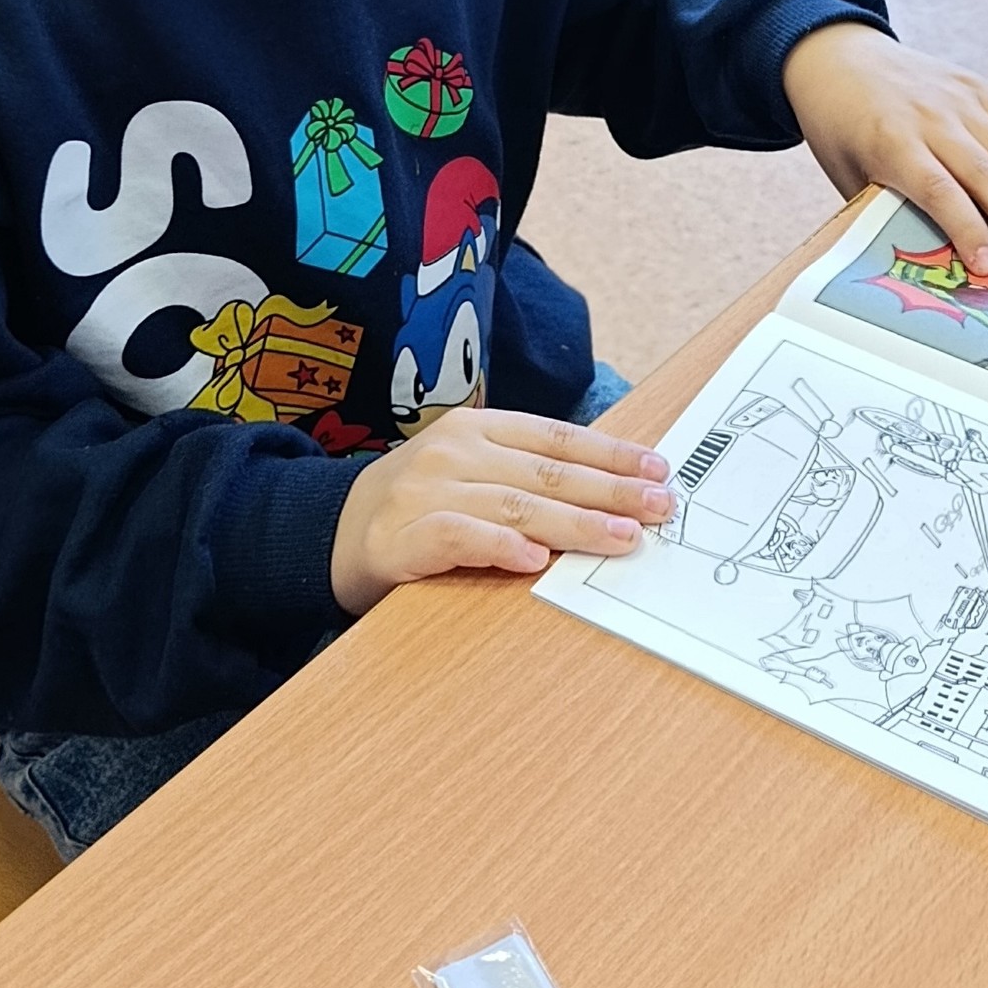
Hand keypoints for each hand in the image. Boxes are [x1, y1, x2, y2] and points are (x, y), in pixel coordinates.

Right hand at [330, 405, 673, 616]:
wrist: (330, 530)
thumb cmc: (418, 502)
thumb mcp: (472, 470)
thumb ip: (527, 473)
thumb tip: (611, 486)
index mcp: (478, 429)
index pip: (556, 437)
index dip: (610, 453)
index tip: (657, 469)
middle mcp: (455, 452)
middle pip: (545, 472)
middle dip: (609, 490)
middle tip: (658, 507)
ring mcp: (427, 491)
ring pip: (513, 505)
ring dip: (573, 523)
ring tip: (619, 537)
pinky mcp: (402, 537)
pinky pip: (457, 537)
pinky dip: (497, 545)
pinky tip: (533, 558)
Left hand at [781, 23, 987, 270]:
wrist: (836, 57)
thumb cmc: (839, 127)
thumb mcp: (846, 172)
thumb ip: (883, 206)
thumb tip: (925, 254)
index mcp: (891, 142)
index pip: (938, 191)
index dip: (966, 229)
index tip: (987, 265)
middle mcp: (930, 117)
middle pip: (983, 173)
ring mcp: (956, 98)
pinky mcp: (974, 86)